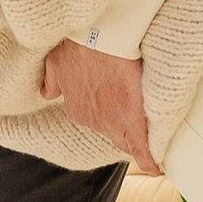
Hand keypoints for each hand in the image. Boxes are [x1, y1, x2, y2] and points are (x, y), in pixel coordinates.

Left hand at [43, 39, 151, 166]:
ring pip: (126, 138)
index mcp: (77, 108)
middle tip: (134, 122)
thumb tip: (48, 93)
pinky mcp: (131, 118)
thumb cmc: (79, 44)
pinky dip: (147, 157)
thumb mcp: (56, 63)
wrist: (99, 35)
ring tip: (149, 140)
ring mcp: (111, 121)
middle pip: (111, 133)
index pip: (95, 121)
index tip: (114, 116)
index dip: (107, 118)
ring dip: (134, 137)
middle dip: (121, 130)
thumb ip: (53, 82)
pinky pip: (140, 145)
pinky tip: (154, 166)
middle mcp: (92, 120)